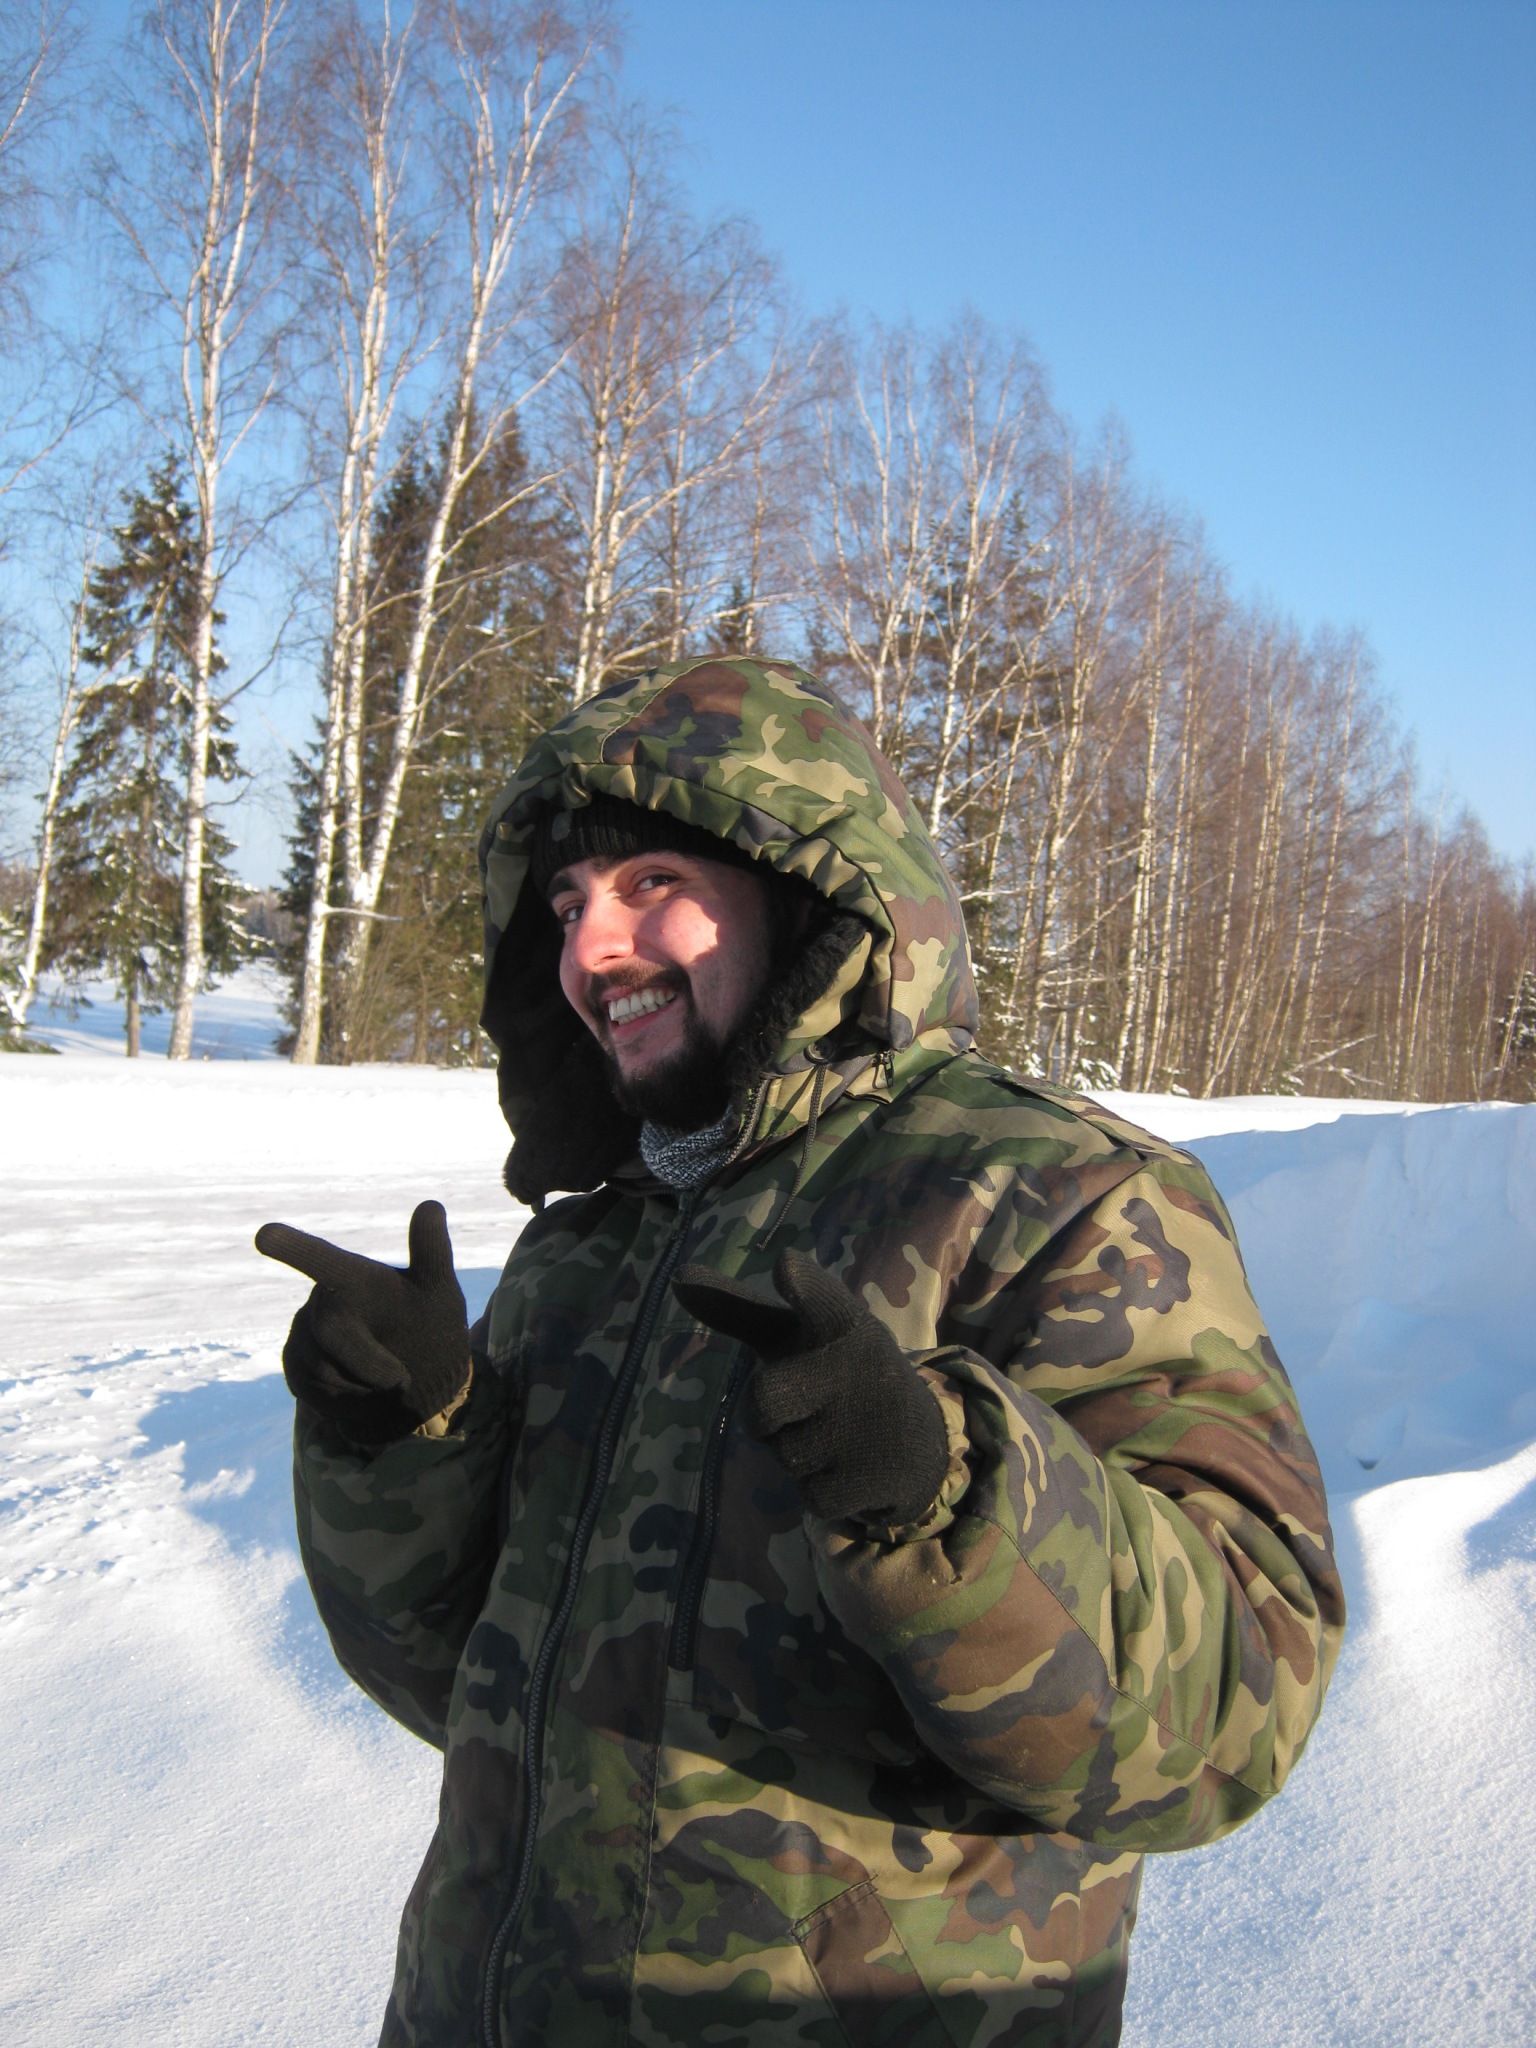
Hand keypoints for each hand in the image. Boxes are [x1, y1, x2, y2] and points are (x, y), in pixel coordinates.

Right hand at [255, 1201, 470, 1446]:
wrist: (421, 1382)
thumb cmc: (430, 1328)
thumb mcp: (440, 1292)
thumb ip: (432, 1253)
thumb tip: (430, 1205)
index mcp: (352, 1277)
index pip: (322, 1260)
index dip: (294, 1249)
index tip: (265, 1235)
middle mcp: (320, 1300)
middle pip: (329, 1330)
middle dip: (368, 1360)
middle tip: (399, 1379)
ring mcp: (302, 1334)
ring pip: (320, 1369)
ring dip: (363, 1385)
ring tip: (387, 1382)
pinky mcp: (296, 1368)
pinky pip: (313, 1393)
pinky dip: (347, 1401)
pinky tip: (365, 1394)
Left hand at [672, 1248, 948, 1524]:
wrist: (916, 1439)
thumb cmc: (832, 1374)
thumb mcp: (794, 1337)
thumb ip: (738, 1309)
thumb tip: (675, 1277)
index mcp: (839, 1324)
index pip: (819, 1299)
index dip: (802, 1285)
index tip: (786, 1265)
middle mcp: (859, 1366)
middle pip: (762, 1404)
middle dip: (766, 1419)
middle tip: (801, 1409)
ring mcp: (870, 1422)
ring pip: (785, 1455)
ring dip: (799, 1454)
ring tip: (838, 1437)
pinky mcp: (875, 1475)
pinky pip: (811, 1496)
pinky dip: (822, 1489)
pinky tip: (855, 1468)